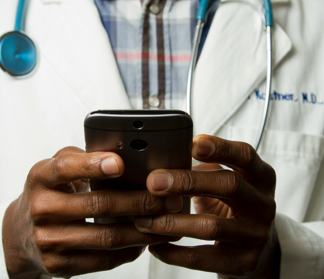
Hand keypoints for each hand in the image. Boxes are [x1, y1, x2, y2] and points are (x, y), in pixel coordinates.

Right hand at [2, 147, 181, 278]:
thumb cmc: (48, 192)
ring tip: (166, 221)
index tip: (120, 163)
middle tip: (167, 198)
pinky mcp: (58, 265)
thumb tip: (122, 154)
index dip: (93, 165)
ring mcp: (49, 240)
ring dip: (142, 230)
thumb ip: (82, 158)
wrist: (20, 232)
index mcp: (41, 177)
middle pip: (98, 204)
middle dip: (140, 201)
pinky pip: (102, 260)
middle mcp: (42, 208)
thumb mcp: (55, 168)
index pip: (66, 167)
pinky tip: (144, 241)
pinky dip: (129, 251)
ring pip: (106, 237)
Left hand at [134, 135, 279, 278]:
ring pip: (211, 226)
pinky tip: (154, 246)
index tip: (192, 144)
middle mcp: (263, 204)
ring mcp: (255, 235)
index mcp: (260, 177)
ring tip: (143, 220)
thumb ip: (204, 169)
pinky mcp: (243, 262)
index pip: (245, 155)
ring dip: (171, 222)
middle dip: (187, 182)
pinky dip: (173, 252)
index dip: (220, 147)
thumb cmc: (234, 206)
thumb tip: (163, 162)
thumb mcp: (227, 182)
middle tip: (154, 182)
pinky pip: (202, 258)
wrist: (259, 248)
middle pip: (228, 185)